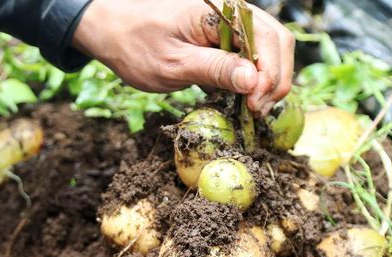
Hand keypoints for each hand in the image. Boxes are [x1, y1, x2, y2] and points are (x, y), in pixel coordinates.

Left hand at [72, 0, 294, 115]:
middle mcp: (233, 10)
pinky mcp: (227, 37)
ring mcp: (232, 22)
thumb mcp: (174, 64)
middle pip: (278, 42)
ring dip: (268, 81)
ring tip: (251, 108)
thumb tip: (254, 80)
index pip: (266, 40)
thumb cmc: (137, 46)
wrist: (113, 31)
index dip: (269, 76)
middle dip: (275, 80)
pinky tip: (244, 98)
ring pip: (271, 49)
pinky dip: (256, 78)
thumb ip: (215, 70)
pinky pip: (254, 55)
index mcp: (220, 10)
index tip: (255, 106)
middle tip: (255, 112)